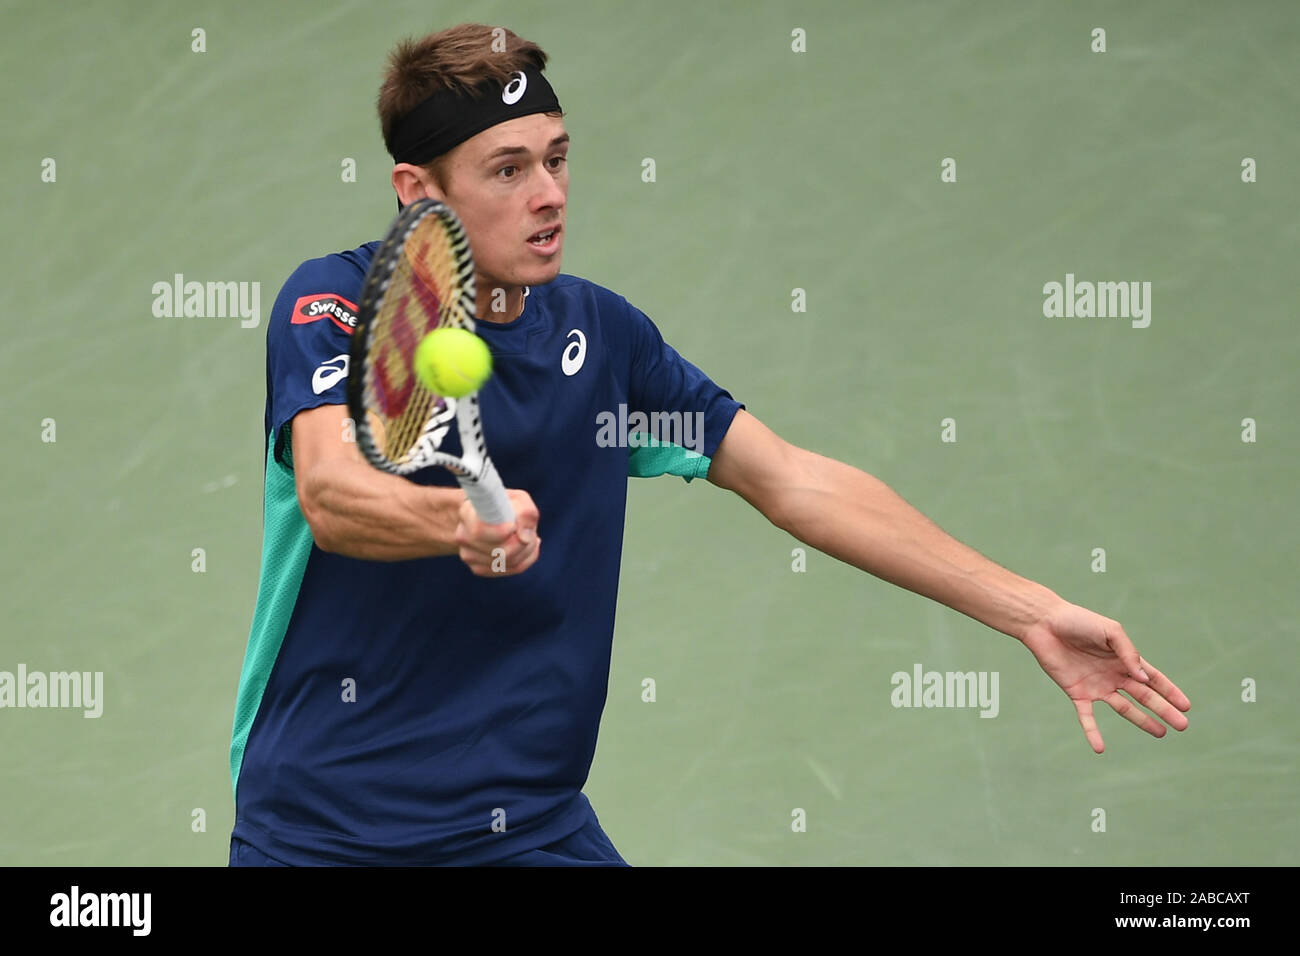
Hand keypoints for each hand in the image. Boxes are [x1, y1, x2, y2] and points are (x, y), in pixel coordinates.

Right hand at [454, 489, 539, 576]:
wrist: (493, 517)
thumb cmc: (507, 506)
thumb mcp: (519, 500)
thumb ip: (525, 512)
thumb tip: (524, 537)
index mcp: (467, 513)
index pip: (479, 530)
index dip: (500, 532)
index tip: (513, 526)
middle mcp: (463, 535)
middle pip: (500, 552)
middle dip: (523, 543)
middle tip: (530, 531)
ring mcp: (468, 555)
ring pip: (509, 562)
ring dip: (526, 550)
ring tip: (527, 536)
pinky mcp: (478, 568)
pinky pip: (511, 570)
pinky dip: (525, 559)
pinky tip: (525, 547)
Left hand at [1019, 599, 1190, 752]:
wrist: (1045, 623)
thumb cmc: (1079, 621)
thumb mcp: (1110, 632)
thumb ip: (1128, 653)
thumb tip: (1144, 680)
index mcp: (1124, 659)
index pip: (1153, 679)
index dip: (1170, 692)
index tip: (1186, 706)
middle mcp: (1113, 675)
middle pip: (1144, 696)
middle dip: (1164, 710)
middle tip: (1183, 725)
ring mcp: (1096, 686)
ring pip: (1124, 708)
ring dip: (1141, 721)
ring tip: (1161, 733)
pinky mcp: (1076, 693)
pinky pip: (1086, 717)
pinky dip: (1093, 732)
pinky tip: (1100, 749)